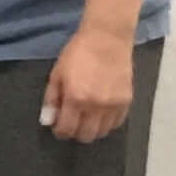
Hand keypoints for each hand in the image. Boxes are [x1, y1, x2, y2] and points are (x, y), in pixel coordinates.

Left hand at [40, 25, 133, 141]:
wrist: (107, 39)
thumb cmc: (77, 53)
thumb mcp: (57, 73)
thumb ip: (51, 99)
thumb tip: (48, 120)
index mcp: (76, 98)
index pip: (67, 129)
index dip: (60, 132)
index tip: (58, 127)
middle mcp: (96, 106)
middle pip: (86, 136)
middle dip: (75, 133)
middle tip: (72, 123)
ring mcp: (114, 106)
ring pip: (102, 132)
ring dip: (92, 129)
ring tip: (86, 118)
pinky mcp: (127, 102)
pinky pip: (116, 123)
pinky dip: (107, 123)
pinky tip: (100, 114)